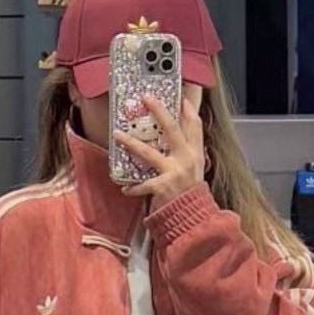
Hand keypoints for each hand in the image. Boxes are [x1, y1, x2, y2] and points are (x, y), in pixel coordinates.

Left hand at [114, 93, 205, 207]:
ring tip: (118, 135)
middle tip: (147, 98)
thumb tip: (174, 143)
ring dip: (131, 143)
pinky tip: (124, 189)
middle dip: (159, 111)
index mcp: (195, 153)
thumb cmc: (190, 194)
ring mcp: (174, 171)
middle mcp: (186, 158)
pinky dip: (133, 187)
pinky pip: (143, 184)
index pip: (194, 126)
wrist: (193, 217)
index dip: (188, 111)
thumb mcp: (194, 170)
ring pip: (149, 152)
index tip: (180, 97)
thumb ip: (186, 155)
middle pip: (172, 129)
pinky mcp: (162, 186)